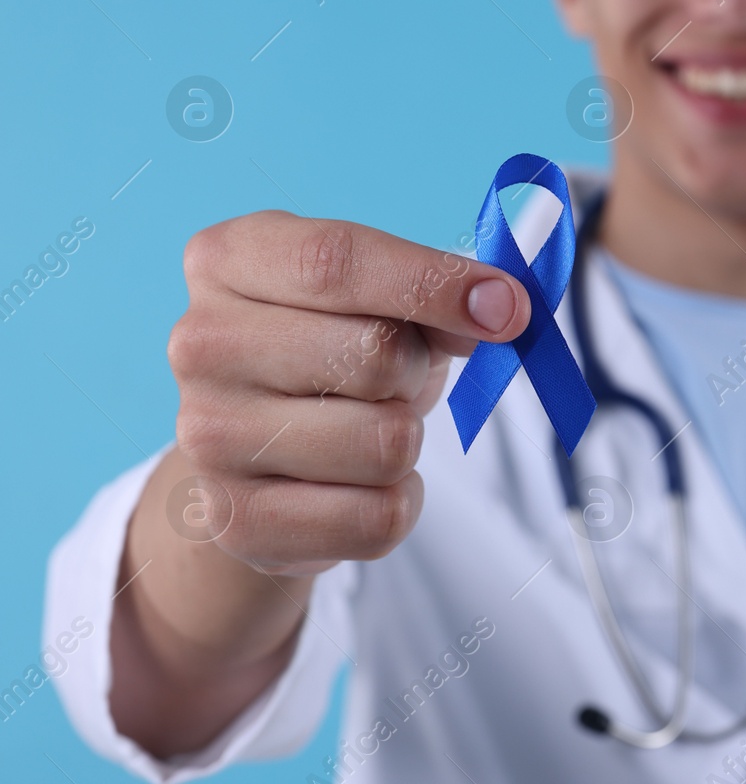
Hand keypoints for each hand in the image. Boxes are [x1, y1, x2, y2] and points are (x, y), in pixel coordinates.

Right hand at [166, 210, 530, 574]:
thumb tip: (503, 310)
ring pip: (387, 442)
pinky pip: (379, 518)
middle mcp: (198, 344)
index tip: (509, 307)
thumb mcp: (377, 299)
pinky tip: (358, 483)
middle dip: (416, 369)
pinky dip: (398, 501)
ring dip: (408, 438)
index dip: (434, 282)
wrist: (258, 453)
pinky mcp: (238, 523)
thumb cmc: (331, 350)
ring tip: (367, 425)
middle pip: (374, 353)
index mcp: (228, 260)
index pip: (337, 260)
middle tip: (395, 376)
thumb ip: (437, 293)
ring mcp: (206, 437)